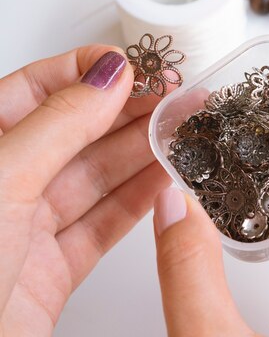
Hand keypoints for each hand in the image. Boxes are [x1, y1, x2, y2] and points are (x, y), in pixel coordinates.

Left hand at [0, 47, 170, 336]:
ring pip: (98, 179)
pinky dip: (140, 203)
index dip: (90, 72)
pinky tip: (167, 182)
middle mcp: (3, 186)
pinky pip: (105, 225)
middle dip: (129, 113)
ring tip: (182, 134)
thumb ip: (60, 124)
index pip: (38, 90)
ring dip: (143, 155)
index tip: (137, 66)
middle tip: (176, 99)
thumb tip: (107, 75)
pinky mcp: (53, 271)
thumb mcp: (1, 179)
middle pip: (77, 133)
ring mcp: (28, 229)